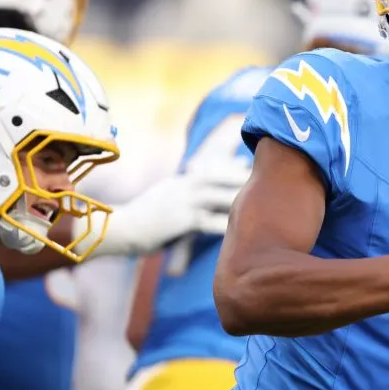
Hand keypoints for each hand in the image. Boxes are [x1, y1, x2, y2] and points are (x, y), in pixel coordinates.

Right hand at [79, 158, 249, 257]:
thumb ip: (185, 193)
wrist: (118, 229)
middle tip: (270, 174)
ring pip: (221, 197)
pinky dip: (228, 225)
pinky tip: (245, 229)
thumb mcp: (165, 199)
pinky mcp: (182, 221)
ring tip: (266, 199)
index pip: (214, 168)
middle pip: (222, 176)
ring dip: (243, 198)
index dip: (235, 165)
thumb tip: (198, 191)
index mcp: (183, 182)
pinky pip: (211, 222)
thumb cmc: (145, 219)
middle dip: (245, 176)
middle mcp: (185, 187)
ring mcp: (184, 202)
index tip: (254, 160)